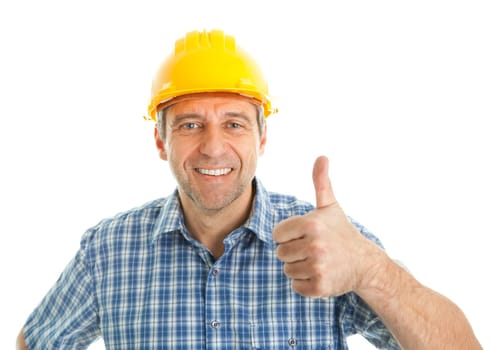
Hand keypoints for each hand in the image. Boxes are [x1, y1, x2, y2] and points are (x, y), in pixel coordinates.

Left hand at [273, 156, 382, 297]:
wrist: (365, 264)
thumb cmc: (342, 232)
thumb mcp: (331, 207)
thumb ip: (321, 182)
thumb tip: (322, 156)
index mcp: (311, 223)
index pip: (278, 234)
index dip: (289, 235)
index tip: (306, 235)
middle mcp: (314, 245)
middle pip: (280, 253)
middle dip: (294, 252)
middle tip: (314, 250)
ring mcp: (318, 267)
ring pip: (287, 270)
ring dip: (299, 268)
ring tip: (318, 261)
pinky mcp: (320, 286)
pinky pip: (296, 286)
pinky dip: (305, 283)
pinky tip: (320, 274)